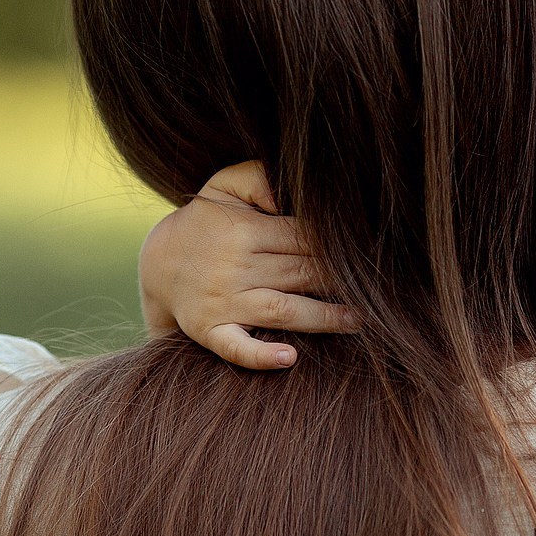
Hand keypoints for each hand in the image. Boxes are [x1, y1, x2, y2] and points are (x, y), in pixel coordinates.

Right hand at [138, 161, 359, 369]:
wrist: (157, 263)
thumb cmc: (205, 223)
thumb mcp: (223, 187)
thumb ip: (257, 176)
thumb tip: (287, 192)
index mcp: (246, 231)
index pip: (304, 237)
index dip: (337, 246)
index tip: (367, 251)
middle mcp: (237, 267)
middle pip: (302, 273)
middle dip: (341, 280)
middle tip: (378, 287)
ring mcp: (224, 303)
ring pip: (284, 310)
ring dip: (325, 317)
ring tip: (359, 320)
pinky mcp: (211, 331)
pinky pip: (237, 347)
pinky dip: (261, 355)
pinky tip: (290, 358)